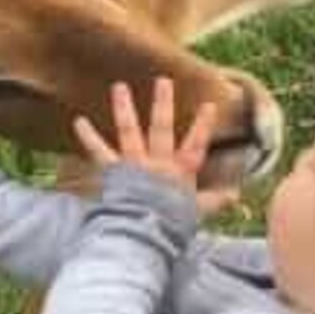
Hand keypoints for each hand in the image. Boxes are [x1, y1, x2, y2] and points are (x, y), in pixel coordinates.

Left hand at [73, 77, 240, 214]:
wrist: (143, 232)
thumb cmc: (172, 225)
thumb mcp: (197, 212)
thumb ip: (215, 201)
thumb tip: (235, 195)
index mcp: (179, 171)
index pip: (196, 144)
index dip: (203, 125)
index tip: (209, 105)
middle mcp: (157, 162)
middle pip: (161, 128)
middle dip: (163, 104)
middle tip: (162, 81)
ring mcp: (134, 164)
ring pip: (130, 131)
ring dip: (124, 108)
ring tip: (119, 87)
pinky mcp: (114, 171)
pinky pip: (99, 151)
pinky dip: (89, 137)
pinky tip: (79, 121)